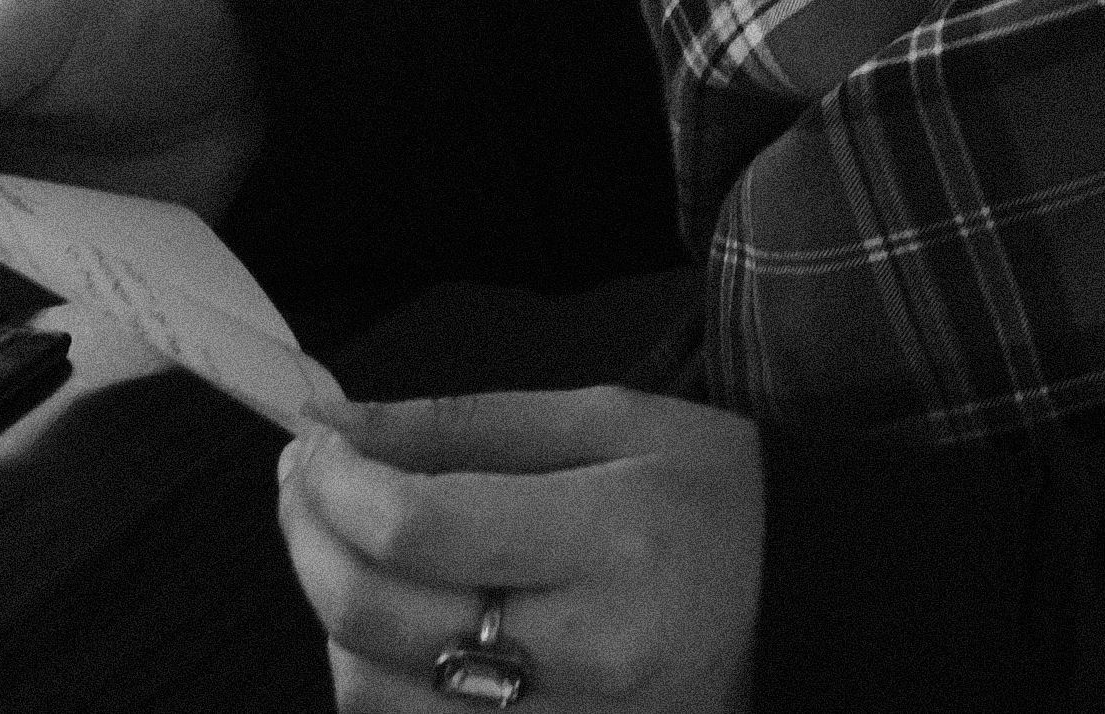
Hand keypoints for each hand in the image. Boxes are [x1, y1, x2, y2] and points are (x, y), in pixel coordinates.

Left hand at [277, 386, 762, 713]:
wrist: (799, 602)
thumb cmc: (706, 494)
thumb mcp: (606, 419)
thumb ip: (463, 425)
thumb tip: (337, 429)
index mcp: (611, 540)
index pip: (419, 529)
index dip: (336, 485)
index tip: (313, 444)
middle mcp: (586, 653)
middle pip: (379, 621)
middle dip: (309, 541)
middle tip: (305, 483)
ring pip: (375, 701)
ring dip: (330, 615)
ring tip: (344, 545)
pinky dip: (375, 679)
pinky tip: (390, 619)